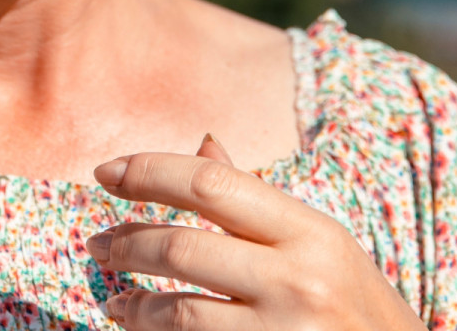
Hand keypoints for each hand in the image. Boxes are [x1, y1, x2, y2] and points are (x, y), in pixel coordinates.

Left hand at [84, 136, 423, 330]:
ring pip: (177, 312)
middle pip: (182, 247)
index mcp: (313, 232)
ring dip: (133, 305)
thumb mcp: (324, 248)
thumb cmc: (359, 310)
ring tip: (117, 300)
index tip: (105, 174)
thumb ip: (256, 204)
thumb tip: (202, 145)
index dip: (148, 172)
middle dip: (127, 244)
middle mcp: (301, 280)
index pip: (211, 183)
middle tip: (98, 245)